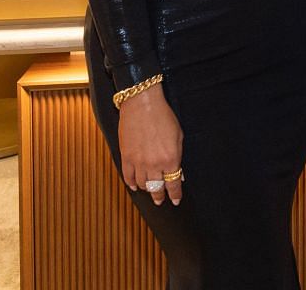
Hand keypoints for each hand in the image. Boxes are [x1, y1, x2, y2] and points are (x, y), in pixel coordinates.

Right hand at [117, 85, 182, 205]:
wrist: (142, 104)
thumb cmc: (163, 116)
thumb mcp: (178, 136)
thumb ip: (178, 156)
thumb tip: (179, 172)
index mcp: (170, 159)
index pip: (173, 184)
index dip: (175, 194)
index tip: (176, 200)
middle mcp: (154, 164)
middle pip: (157, 188)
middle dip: (160, 196)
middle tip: (161, 200)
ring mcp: (138, 162)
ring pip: (142, 184)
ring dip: (147, 190)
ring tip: (150, 191)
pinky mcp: (126, 157)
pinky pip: (128, 177)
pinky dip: (131, 183)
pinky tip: (135, 185)